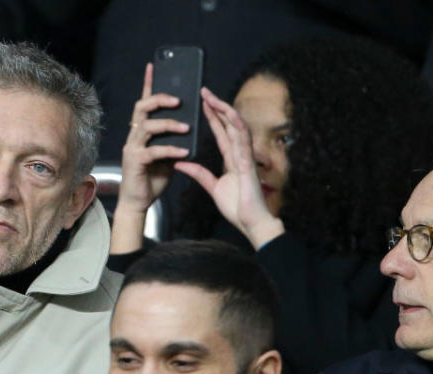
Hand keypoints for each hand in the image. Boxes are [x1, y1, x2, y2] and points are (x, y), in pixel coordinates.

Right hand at [111, 63, 189, 253]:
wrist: (138, 202)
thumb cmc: (152, 178)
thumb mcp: (167, 154)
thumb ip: (173, 139)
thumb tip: (189, 124)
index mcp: (141, 132)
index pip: (144, 102)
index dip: (148, 83)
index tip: (154, 65)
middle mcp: (134, 136)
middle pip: (142, 108)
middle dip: (160, 99)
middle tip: (178, 100)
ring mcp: (132, 148)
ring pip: (147, 126)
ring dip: (169, 123)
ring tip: (187, 126)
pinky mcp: (135, 162)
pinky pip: (154, 150)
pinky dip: (171, 149)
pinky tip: (184, 151)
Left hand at [174, 87, 284, 248]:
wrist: (251, 223)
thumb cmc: (238, 207)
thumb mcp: (213, 187)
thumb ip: (199, 174)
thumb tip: (181, 163)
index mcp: (231, 159)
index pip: (221, 132)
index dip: (212, 116)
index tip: (202, 102)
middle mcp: (240, 154)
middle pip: (228, 124)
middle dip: (217, 106)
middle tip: (204, 91)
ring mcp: (246, 157)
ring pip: (237, 127)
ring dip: (225, 111)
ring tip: (212, 97)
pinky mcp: (249, 164)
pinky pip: (243, 142)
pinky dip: (237, 126)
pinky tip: (230, 114)